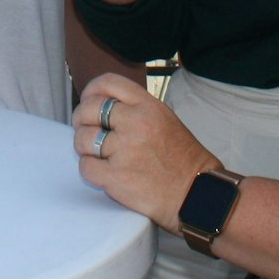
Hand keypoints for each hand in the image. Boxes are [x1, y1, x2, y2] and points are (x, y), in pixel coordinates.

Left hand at [73, 73, 219, 230]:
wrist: (197, 195)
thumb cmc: (182, 160)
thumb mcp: (165, 119)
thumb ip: (135, 109)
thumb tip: (102, 105)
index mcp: (148, 106)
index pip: (108, 83)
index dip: (92, 91)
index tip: (88, 100)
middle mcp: (135, 123)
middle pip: (89, 108)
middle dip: (81, 119)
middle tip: (87, 130)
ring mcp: (125, 150)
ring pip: (83, 138)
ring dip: (84, 147)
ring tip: (96, 154)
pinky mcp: (116, 177)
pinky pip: (86, 167)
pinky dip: (90, 170)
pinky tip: (103, 172)